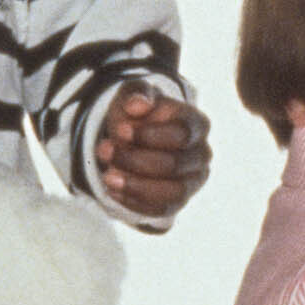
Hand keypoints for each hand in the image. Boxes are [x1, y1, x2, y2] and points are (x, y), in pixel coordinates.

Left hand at [91, 85, 211, 218]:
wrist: (132, 137)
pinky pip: (162, 210)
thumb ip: (137, 93)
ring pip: (172, 193)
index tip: (119, 130)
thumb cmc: (138, 114)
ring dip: (136, 186)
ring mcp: (193, 181)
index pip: (181, 134)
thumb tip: (137, 105)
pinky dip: (135, 203)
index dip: (149, 135)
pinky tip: (113, 190)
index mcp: (196, 124)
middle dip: (134, 160)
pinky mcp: (178, 202)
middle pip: (174, 164)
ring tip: (107, 177)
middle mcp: (201, 155)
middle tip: (104, 151)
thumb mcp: (134, 95)